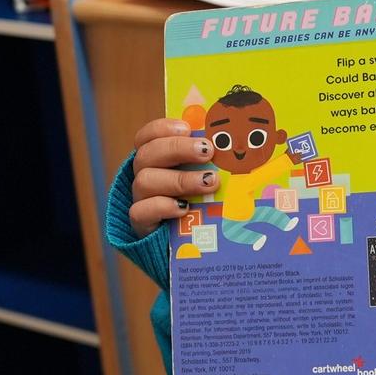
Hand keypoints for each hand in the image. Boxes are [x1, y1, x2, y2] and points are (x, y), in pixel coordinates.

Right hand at [125, 117, 219, 237]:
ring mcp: (142, 200)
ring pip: (144, 181)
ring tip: (209, 182)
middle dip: (177, 149)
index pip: (147, 136)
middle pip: (147, 154)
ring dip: (179, 179)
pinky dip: (162, 207)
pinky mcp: (142, 225)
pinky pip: (141, 211)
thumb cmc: (203, 203)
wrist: (192, 245)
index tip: (187, 129)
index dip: (162, 128)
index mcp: (157, 160)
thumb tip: (235, 142)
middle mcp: (145, 176)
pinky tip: (184, 208)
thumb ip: (212, 161)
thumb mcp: (207, 177)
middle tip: (207, 151)